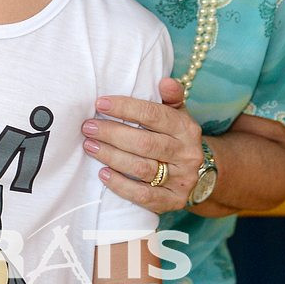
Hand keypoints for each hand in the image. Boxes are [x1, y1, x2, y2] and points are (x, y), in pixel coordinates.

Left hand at [81, 76, 202, 213]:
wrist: (196, 173)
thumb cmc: (174, 137)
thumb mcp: (176, 114)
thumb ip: (171, 97)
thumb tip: (164, 82)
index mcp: (187, 128)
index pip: (154, 115)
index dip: (126, 108)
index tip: (100, 104)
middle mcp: (187, 154)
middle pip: (145, 143)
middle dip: (112, 134)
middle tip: (88, 127)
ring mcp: (182, 180)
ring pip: (142, 168)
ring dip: (111, 157)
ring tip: (90, 146)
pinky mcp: (173, 201)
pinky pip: (143, 195)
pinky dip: (121, 185)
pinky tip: (103, 174)